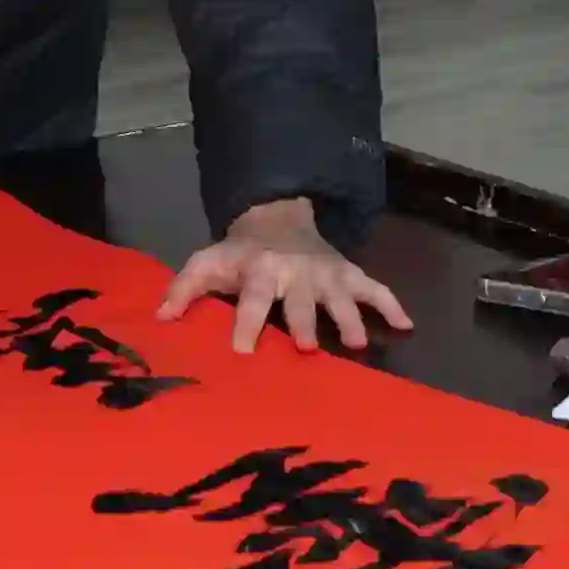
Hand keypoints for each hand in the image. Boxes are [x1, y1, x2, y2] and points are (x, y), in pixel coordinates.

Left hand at [157, 199, 410, 352]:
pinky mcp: (349, 274)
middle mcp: (296, 271)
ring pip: (341, 297)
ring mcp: (327, 274)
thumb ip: (183, 290)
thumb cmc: (239, 253)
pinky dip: (392, 305)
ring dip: (349, 319)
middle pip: (301, 301)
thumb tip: (160, 320)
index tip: (243, 352)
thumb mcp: (206, 263)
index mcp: (260, 270)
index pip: (253, 299)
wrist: (277, 216)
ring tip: (357, 343)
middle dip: (305, 322)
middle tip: (307, 348)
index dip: (247, 324)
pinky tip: (408, 326)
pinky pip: (375, 288)